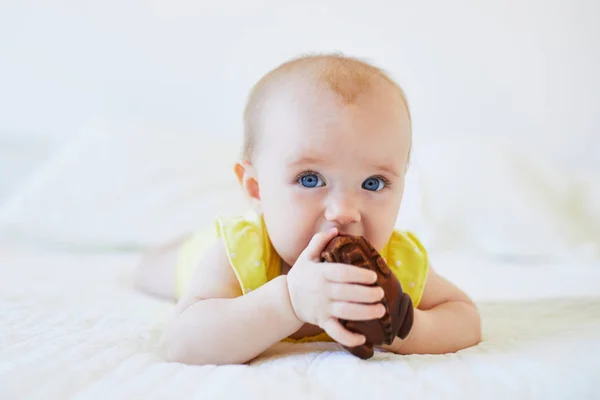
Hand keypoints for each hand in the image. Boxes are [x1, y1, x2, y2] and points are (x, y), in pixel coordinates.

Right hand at [286, 228, 386, 347]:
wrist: (286, 300)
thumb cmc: (301, 276)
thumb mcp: (306, 256)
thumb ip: (319, 241)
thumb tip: (335, 229)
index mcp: (321, 273)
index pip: (342, 273)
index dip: (359, 275)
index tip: (373, 276)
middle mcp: (322, 291)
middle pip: (347, 293)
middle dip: (367, 294)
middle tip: (381, 293)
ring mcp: (322, 308)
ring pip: (345, 312)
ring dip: (364, 312)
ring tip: (381, 310)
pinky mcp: (322, 322)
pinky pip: (336, 332)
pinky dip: (349, 337)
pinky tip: (363, 338)